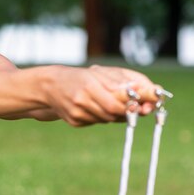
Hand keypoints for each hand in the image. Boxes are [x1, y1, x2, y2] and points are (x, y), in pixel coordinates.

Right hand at [44, 65, 160, 126]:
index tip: (143, 106)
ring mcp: (76, 114)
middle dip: (127, 111)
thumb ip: (118, 81)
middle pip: (112, 114)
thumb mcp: (98, 73)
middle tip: (139, 107)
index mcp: (88, 86)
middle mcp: (81, 101)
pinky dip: (102, 116)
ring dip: (115, 113)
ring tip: (113, 102)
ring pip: (106, 119)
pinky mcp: (74, 122)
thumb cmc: (79, 76)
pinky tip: (96, 106)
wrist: (50, 86)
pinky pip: (96, 122)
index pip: (114, 104)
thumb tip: (140, 89)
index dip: (130, 107)